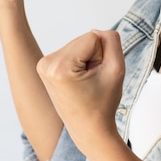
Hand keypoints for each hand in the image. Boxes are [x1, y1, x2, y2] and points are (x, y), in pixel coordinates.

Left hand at [36, 30, 124, 150]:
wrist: (88, 130)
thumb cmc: (103, 104)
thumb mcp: (117, 69)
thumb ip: (112, 41)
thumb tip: (97, 31)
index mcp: (59, 66)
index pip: (93, 37)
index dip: (103, 56)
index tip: (97, 78)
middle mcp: (46, 63)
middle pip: (84, 39)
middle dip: (94, 57)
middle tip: (92, 82)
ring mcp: (43, 65)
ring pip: (79, 45)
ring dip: (88, 61)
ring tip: (85, 83)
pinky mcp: (45, 66)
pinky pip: (72, 52)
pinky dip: (80, 64)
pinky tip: (78, 82)